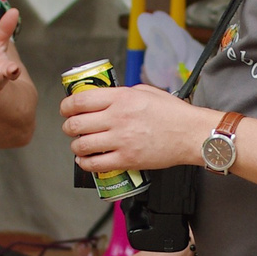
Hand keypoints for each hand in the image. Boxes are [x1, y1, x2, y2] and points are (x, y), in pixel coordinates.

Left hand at [60, 83, 218, 173]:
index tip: (66, 109)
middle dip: (68, 127)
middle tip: (70, 128)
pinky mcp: (127, 159)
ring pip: (82, 145)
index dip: (67, 106)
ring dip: (75, 146)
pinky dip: (85, 163)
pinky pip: (96, 164)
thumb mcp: (146, 92)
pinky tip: (85, 160)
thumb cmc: (173, 113)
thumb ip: (122, 94)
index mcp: (121, 98)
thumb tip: (105, 99)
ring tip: (79, 145)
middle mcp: (118, 118)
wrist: (190, 134)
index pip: (80, 100)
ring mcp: (121, 140)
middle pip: (76, 124)